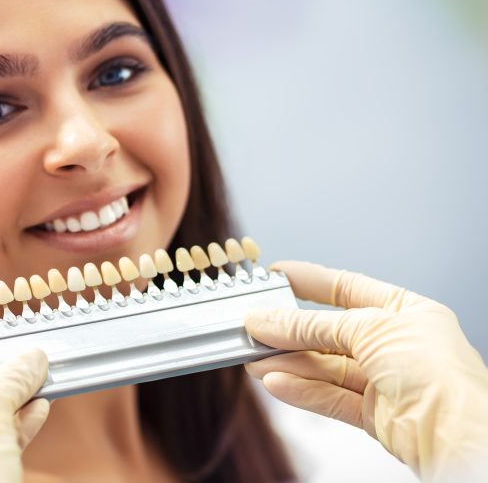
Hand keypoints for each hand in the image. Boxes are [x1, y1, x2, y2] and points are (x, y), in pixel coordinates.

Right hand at [244, 261, 487, 481]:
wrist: (458, 435)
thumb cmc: (440, 374)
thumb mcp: (368, 329)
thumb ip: (312, 325)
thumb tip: (269, 319)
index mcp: (405, 312)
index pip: (347, 289)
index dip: (309, 282)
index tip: (276, 277)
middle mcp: (395, 344)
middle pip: (329, 332)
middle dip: (290, 329)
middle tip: (254, 325)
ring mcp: (384, 380)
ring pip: (324, 367)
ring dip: (287, 362)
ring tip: (254, 357)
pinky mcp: (374, 413)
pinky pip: (328, 397)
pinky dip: (300, 390)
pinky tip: (275, 381)